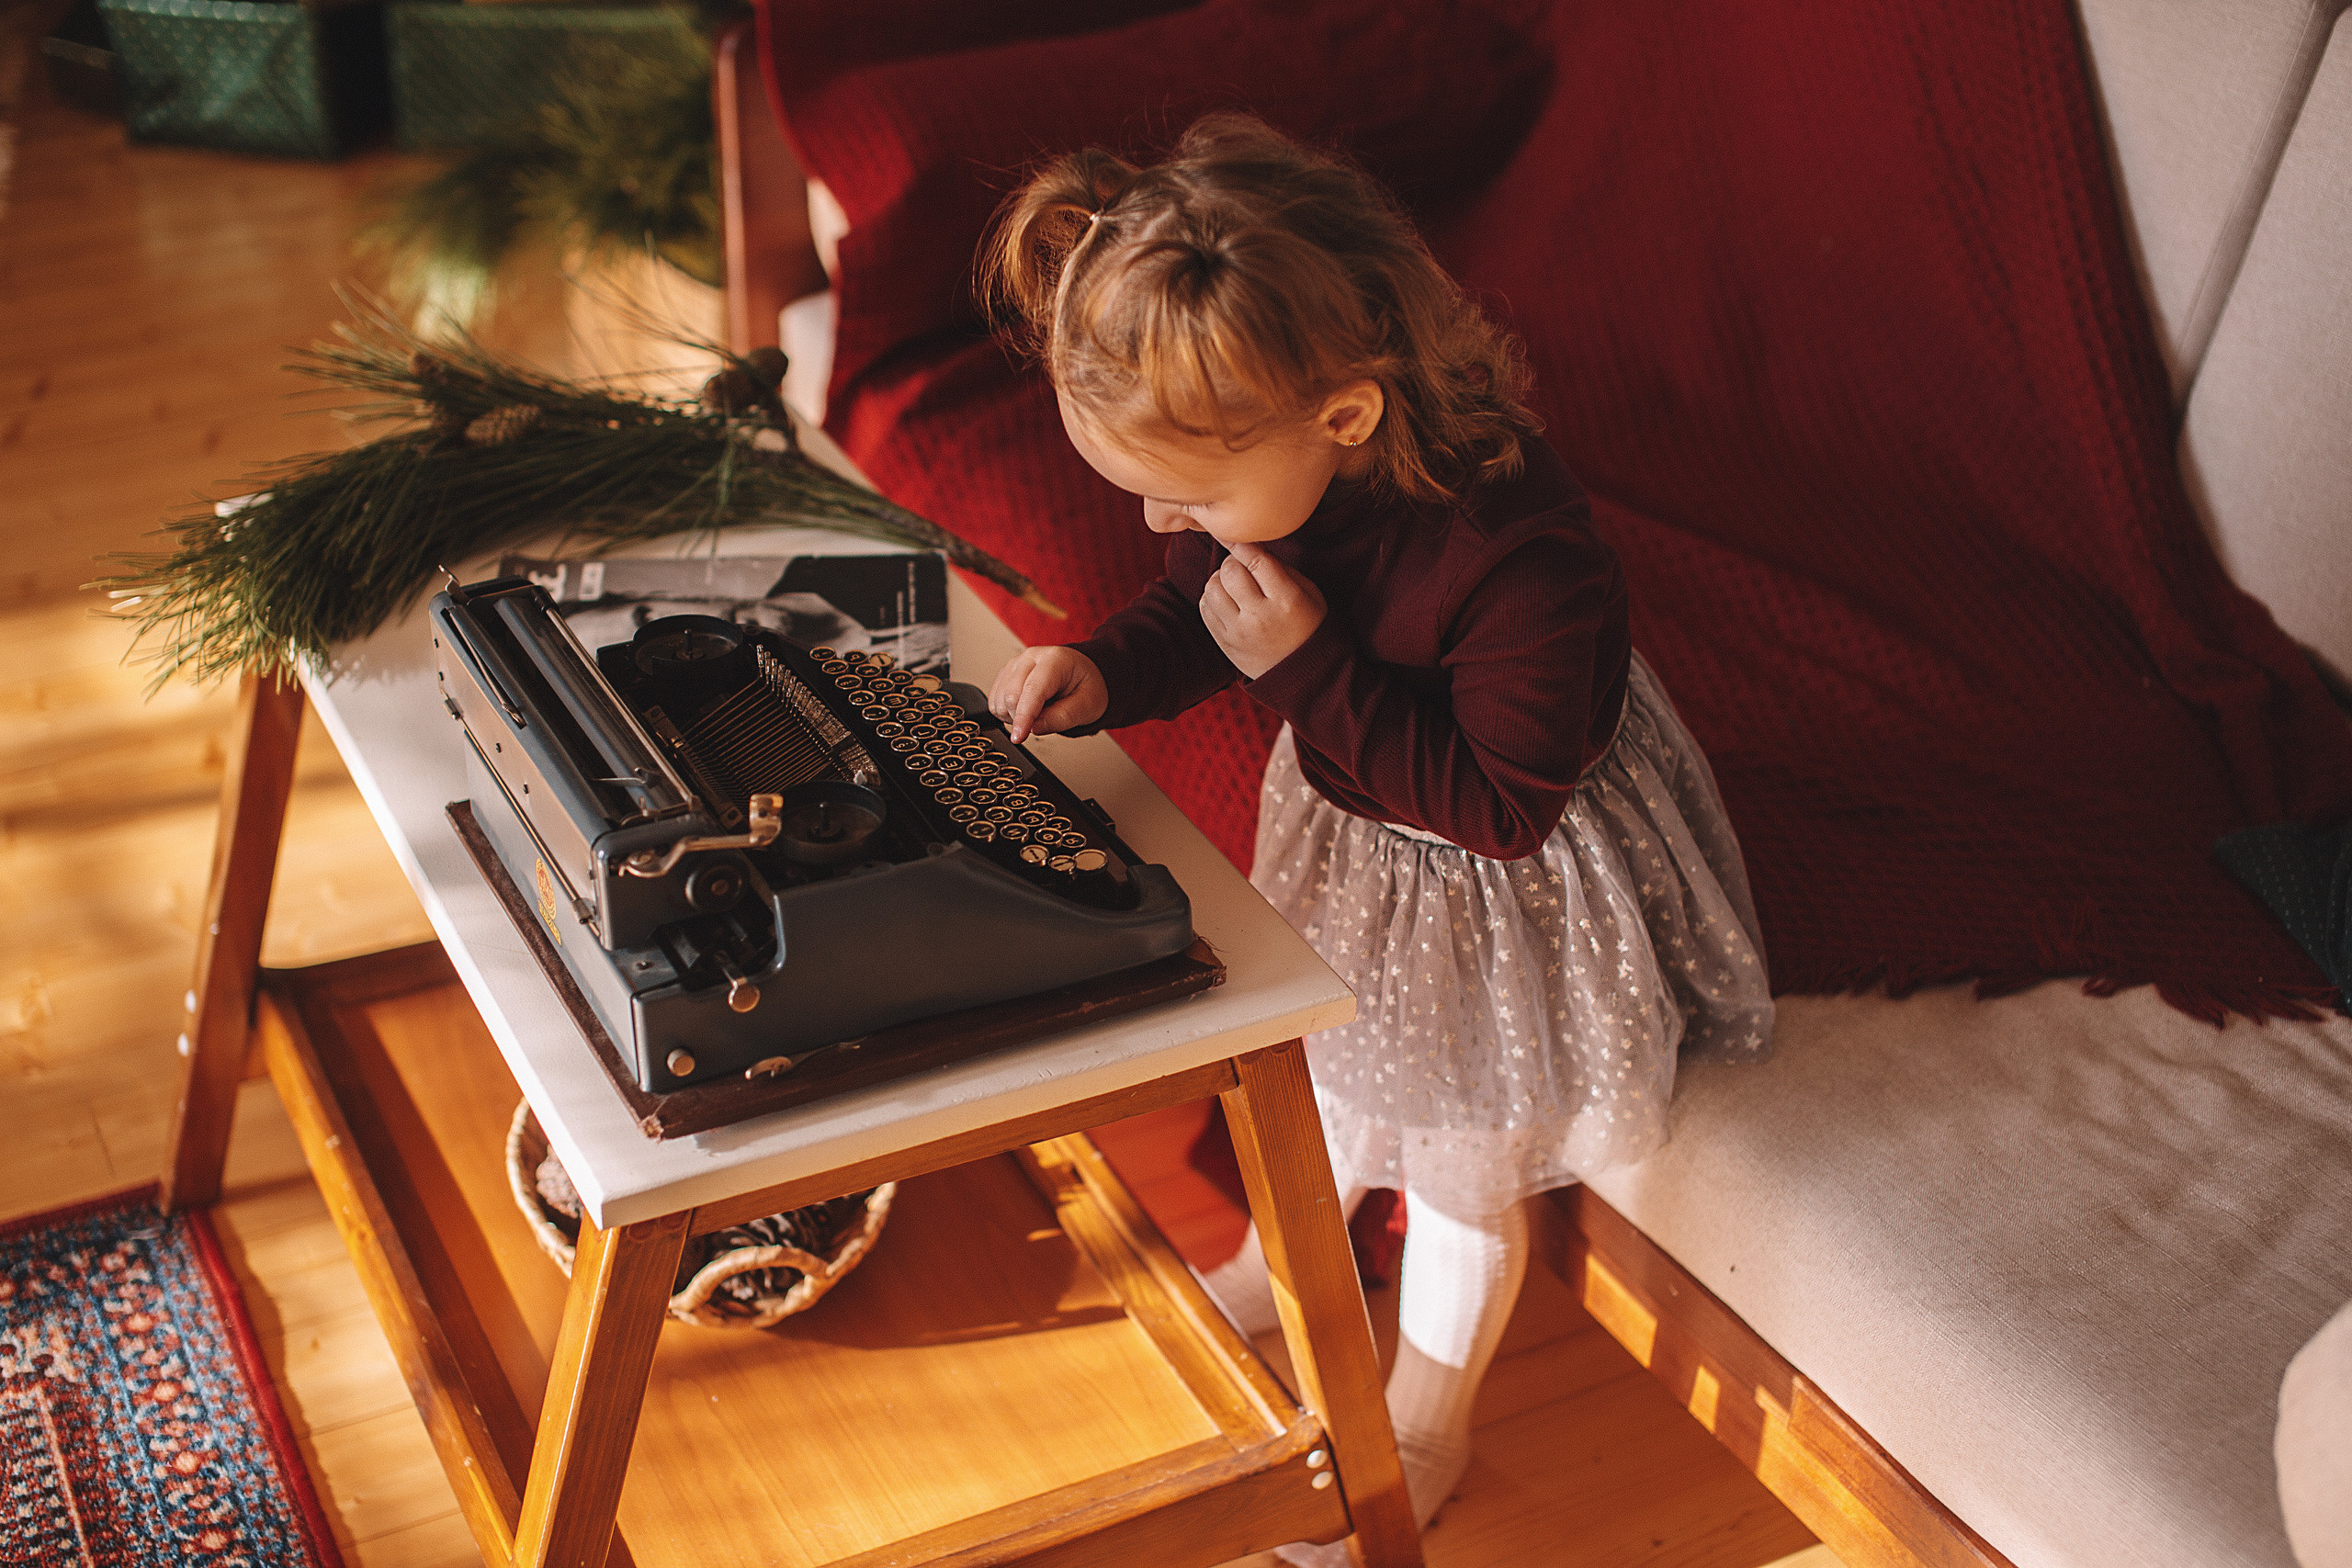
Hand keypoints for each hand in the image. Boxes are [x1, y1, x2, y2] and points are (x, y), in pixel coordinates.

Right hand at [989, 646, 1107, 742]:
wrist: (1081, 674)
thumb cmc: (1086, 686)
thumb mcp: (1087, 705)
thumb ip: (1063, 717)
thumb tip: (1034, 728)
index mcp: (1054, 660)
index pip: (1033, 690)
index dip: (1024, 716)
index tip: (1019, 736)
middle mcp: (1030, 658)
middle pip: (1011, 696)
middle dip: (1022, 719)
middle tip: (1045, 720)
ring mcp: (1015, 664)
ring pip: (999, 700)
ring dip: (1014, 716)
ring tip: (1038, 711)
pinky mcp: (1005, 674)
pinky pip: (994, 700)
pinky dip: (1006, 712)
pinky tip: (1025, 709)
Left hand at [1200, 542, 1325, 679]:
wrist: (1304, 673)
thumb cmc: (1309, 625)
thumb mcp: (1309, 593)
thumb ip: (1281, 568)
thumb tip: (1250, 548)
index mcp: (1286, 599)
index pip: (1255, 559)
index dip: (1240, 542)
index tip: (1234, 535)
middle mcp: (1260, 616)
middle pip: (1229, 571)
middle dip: (1233, 561)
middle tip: (1242, 565)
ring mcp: (1240, 632)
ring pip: (1211, 588)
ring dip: (1219, 579)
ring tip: (1234, 584)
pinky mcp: (1225, 643)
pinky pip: (1205, 609)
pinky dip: (1212, 598)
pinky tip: (1227, 601)